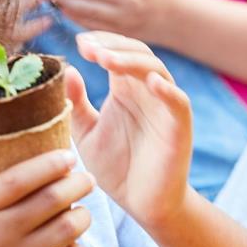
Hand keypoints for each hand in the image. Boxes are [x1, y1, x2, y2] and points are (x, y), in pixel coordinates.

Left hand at [68, 31, 194, 230]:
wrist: (142, 204)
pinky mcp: (179, 127)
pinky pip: (178, 101)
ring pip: (156, 69)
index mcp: (125, 88)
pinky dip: (167, 89)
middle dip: (112, 46)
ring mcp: (165, 106)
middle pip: (136, 52)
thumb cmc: (116, 168)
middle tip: (87, 48)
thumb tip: (67, 71)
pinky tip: (150, 81)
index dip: (100, 42)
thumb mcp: (86, 133)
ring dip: (131, 60)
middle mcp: (147, 91)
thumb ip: (76, 104)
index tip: (78, 43)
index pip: (117, 51)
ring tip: (105, 59)